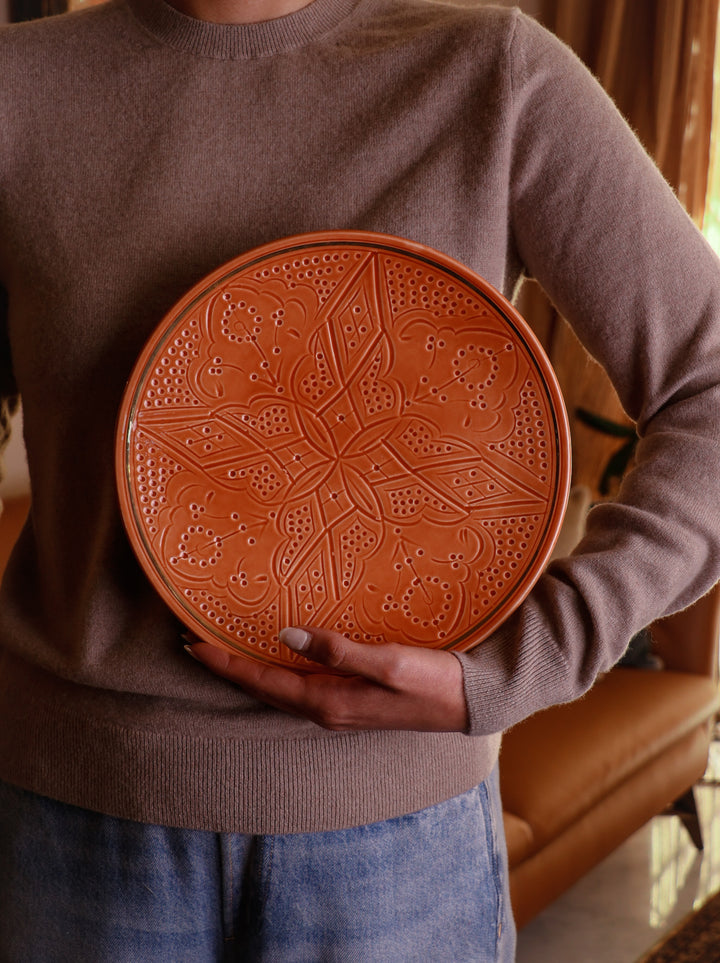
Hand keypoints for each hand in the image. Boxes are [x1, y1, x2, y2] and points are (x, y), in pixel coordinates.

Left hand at [185, 627, 468, 732]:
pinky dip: (274, 671)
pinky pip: (298, 686)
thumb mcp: (389, 661)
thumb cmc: (433, 680)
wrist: (471, 700)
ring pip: (278, 688)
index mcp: (329, 700)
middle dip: (227, 668)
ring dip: (247, 670)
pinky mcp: (351, 699)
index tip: (192, 643)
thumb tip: (285, 636)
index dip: (225, 663)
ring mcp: (338, 707)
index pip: (263, 681)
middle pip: (263, 688)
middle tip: (193, 643)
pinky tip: (273, 657)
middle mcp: (326, 709)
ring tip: (222, 649)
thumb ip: (338, 650)